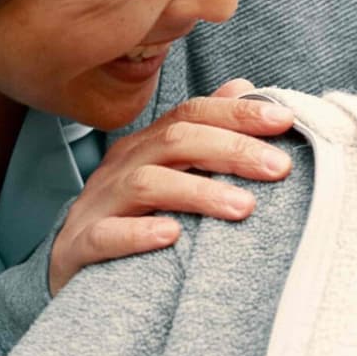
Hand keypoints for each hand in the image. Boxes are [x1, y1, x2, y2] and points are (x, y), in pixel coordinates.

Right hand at [47, 79, 295, 294]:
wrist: (70, 269)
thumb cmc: (134, 218)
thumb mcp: (172, 173)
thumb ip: (207, 132)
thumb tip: (245, 86)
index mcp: (147, 146)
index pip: (192, 114)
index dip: (238, 114)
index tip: (286, 121)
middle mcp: (122, 167)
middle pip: (176, 142)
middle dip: (232, 149)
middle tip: (280, 168)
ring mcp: (98, 205)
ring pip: (147, 185)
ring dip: (199, 193)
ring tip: (244, 208)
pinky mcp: (79, 246)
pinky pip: (105, 235)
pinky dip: (137, 234)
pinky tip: (171, 236)